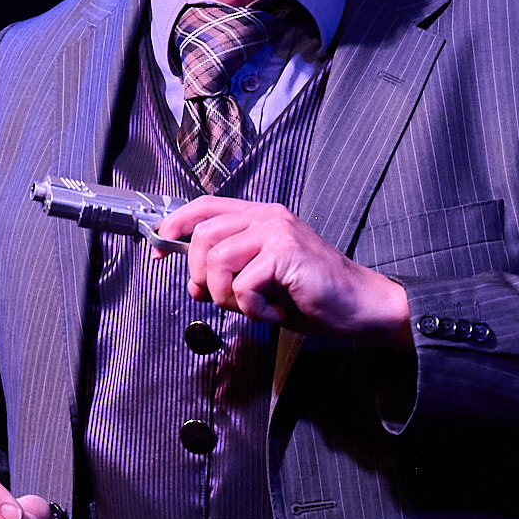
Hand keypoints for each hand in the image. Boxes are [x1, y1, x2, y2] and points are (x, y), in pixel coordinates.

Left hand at [154, 197, 410, 345]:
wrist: (361, 306)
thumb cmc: (314, 295)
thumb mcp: (264, 279)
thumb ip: (231, 271)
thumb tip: (192, 281)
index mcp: (262, 218)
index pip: (204, 207)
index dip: (174, 225)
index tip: (158, 249)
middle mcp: (268, 218)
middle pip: (202, 234)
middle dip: (199, 274)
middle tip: (224, 298)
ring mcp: (278, 232)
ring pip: (216, 258)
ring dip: (226, 294)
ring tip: (255, 306)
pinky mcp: (286, 252)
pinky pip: (242, 282)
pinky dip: (252, 307)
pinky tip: (274, 311)